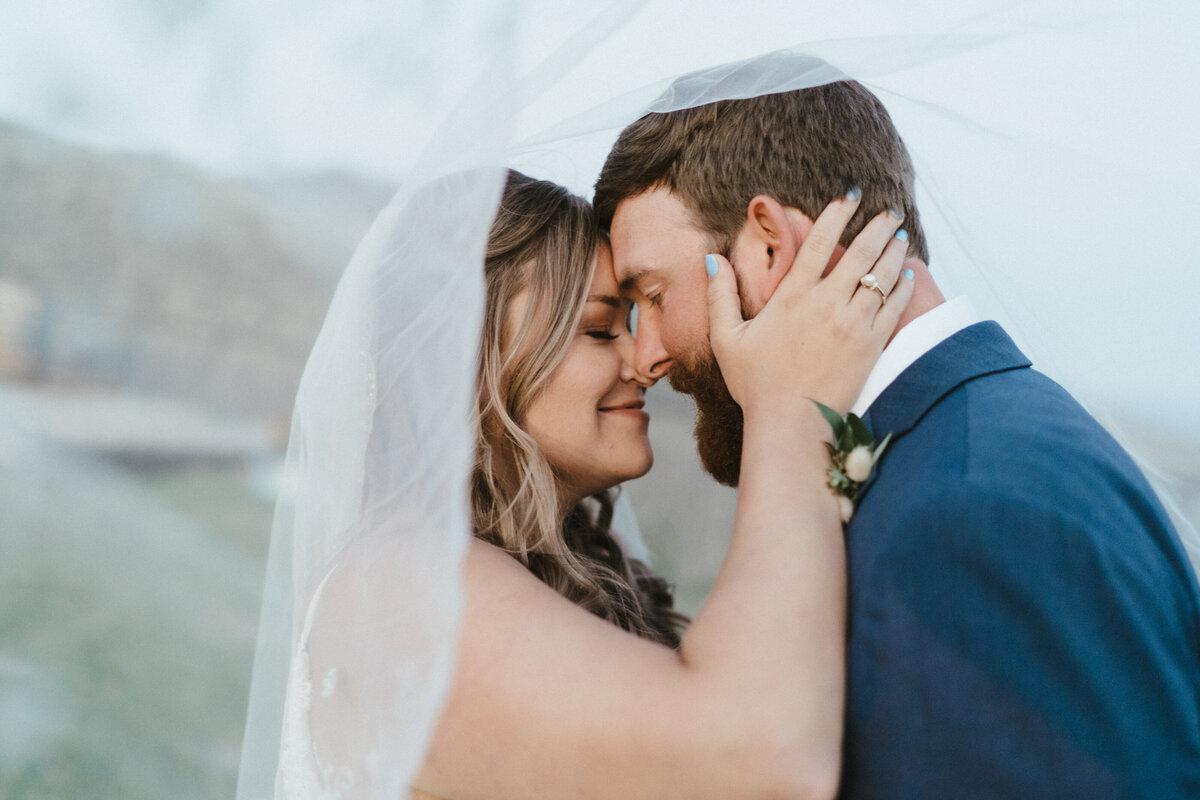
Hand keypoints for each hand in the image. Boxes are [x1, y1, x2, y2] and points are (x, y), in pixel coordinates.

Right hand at [706, 194, 913, 416]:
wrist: (790, 424)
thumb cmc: (755, 384)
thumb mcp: (727, 339)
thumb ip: (719, 296)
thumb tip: (712, 259)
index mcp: (791, 297)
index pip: (820, 242)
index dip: (837, 213)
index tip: (851, 195)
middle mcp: (826, 304)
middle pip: (860, 252)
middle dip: (878, 226)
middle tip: (889, 210)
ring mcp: (852, 325)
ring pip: (881, 276)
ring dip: (894, 251)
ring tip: (900, 234)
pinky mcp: (871, 347)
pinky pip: (894, 308)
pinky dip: (902, 288)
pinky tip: (907, 275)